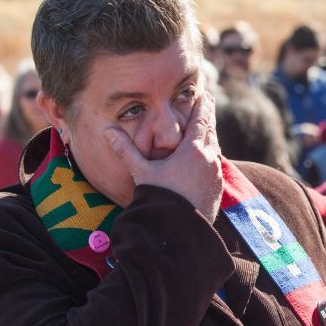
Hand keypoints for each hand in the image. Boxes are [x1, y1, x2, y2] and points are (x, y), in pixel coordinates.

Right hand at [104, 92, 221, 222]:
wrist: (177, 231)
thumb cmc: (158, 199)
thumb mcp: (141, 172)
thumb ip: (126, 151)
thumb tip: (107, 131)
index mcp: (192, 151)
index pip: (200, 121)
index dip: (202, 106)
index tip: (204, 94)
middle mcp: (209, 160)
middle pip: (211, 132)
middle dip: (208, 117)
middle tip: (208, 102)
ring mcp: (215, 176)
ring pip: (215, 149)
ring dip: (210, 136)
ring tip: (207, 128)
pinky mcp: (218, 190)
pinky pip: (216, 166)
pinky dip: (212, 156)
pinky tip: (207, 158)